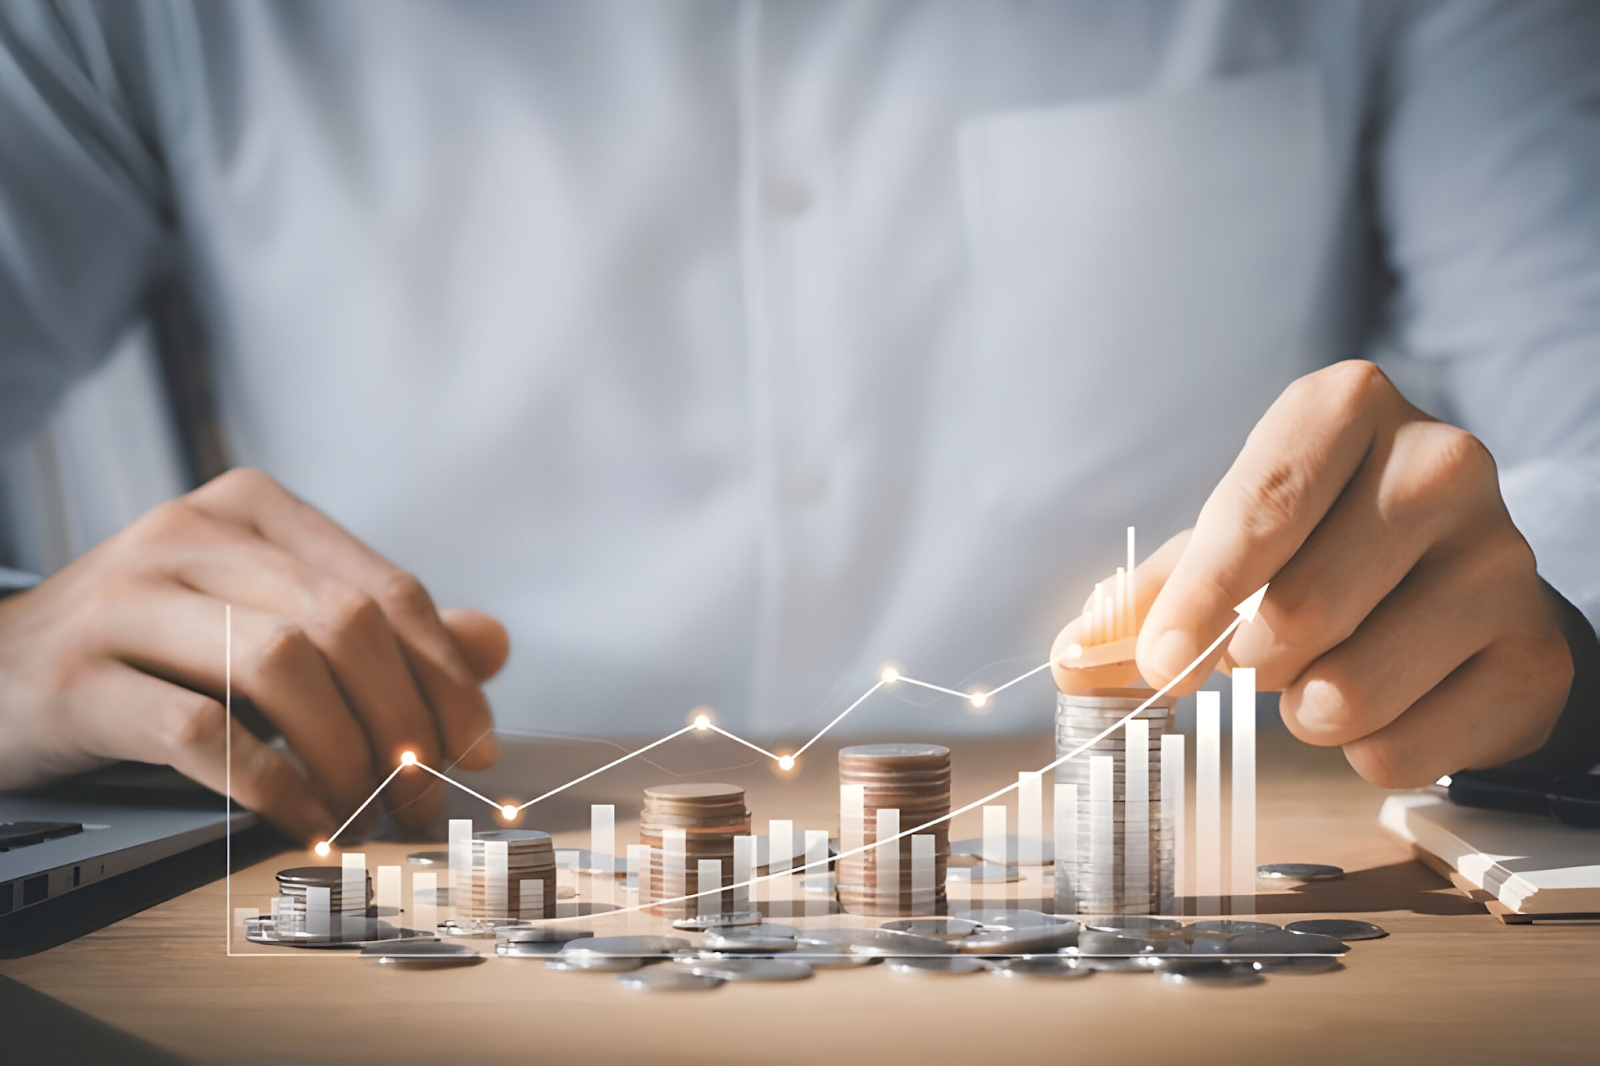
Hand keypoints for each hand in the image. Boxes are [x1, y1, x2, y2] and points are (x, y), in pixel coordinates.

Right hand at [0, 468, 508, 842]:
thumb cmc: (151, 647)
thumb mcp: (266, 616)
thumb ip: (379, 628)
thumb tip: (494, 643)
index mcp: (252, 509)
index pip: (386, 589)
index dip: (446, 676)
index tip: (478, 748)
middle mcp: (190, 532)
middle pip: (345, 625)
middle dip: (404, 723)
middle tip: (425, 796)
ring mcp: (126, 597)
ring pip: (282, 667)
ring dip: (344, 754)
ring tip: (366, 812)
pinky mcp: (78, 675)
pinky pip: (202, 732)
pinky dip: (270, 785)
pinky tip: (301, 819)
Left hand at [1053, 361, 1571, 787]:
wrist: (1453, 587)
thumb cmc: (1316, 547)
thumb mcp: (1225, 546)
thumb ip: (1142, 597)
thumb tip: (1072, 654)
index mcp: (1349, 408)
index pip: (1259, 505)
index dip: (1200, 597)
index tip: (1160, 663)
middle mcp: (1443, 464)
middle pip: (1302, 606)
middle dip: (1253, 658)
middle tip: (1260, 655)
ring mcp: (1503, 557)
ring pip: (1350, 688)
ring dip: (1305, 710)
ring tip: (1320, 676)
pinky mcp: (1534, 654)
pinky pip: (1403, 747)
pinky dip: (1364, 750)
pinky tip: (1387, 702)